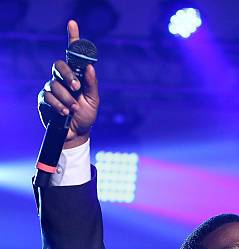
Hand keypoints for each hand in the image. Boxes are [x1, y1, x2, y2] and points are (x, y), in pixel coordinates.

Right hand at [37, 20, 98, 147]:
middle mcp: (62, 78)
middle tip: (76, 87)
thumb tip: (91, 68)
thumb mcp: (94, 101)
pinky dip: (58, 105)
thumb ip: (92, 84)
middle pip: (58, 65)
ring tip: (74, 109)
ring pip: (54, 84)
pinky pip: (48, 97)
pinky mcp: (44, 99)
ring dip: (66, 98)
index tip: (73, 24)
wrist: (77, 134)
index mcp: (76, 76)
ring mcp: (51, 88)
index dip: (72, 38)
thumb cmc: (86, 115)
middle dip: (68, 75)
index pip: (72, 55)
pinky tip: (65, 112)